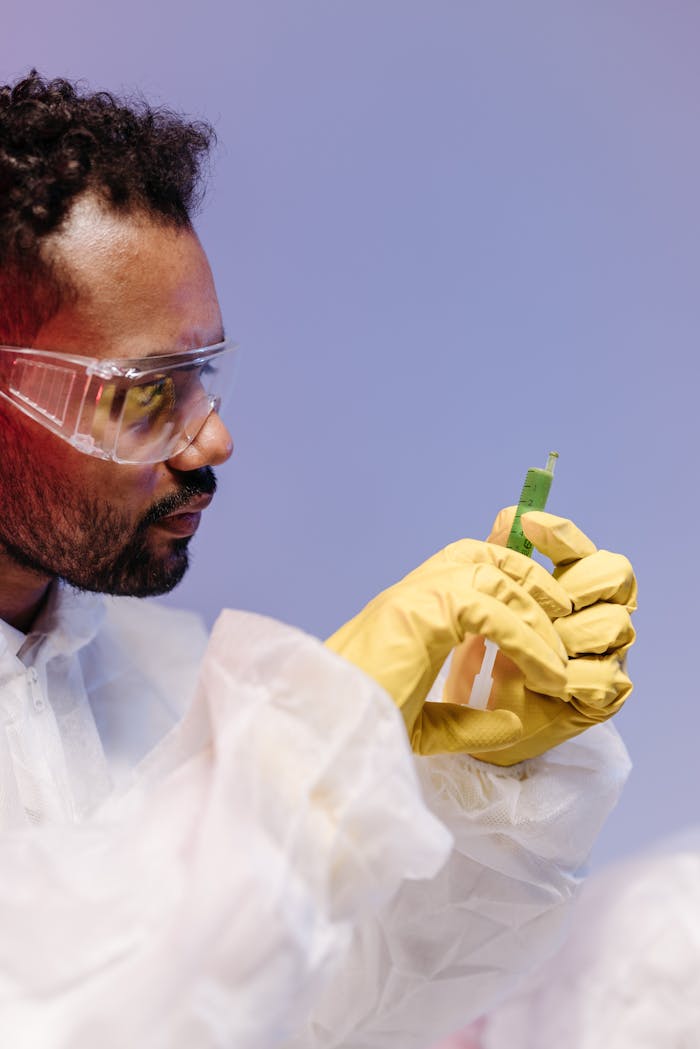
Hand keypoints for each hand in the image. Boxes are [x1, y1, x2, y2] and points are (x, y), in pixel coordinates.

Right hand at [325, 538, 571, 754]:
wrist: (322, 732)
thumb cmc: (361, 730)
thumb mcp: (424, 726)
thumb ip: (467, 721)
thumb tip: (513, 721)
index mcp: (409, 606)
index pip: (467, 563)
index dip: (511, 577)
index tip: (544, 614)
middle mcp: (411, 591)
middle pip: (487, 555)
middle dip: (534, 582)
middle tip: (565, 623)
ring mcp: (414, 595)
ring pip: (495, 578)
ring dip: (536, 617)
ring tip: (559, 661)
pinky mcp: (419, 611)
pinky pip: (490, 613)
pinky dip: (525, 642)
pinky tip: (545, 674)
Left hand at [444, 508, 636, 765]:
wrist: (473, 716)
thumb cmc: (481, 655)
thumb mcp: (482, 602)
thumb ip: (499, 558)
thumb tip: (511, 514)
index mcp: (573, 589)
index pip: (585, 550)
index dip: (562, 535)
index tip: (528, 524)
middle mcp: (598, 615)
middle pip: (617, 575)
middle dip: (575, 582)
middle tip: (540, 603)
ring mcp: (607, 654)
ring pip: (615, 624)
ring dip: (568, 635)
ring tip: (527, 652)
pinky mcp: (605, 697)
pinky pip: (605, 677)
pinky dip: (568, 679)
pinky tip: (539, 684)